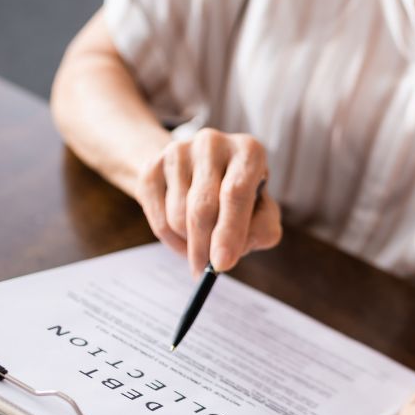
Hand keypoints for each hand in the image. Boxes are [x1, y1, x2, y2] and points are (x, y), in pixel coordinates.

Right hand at [136, 128, 281, 276]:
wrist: (197, 170)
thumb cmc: (239, 196)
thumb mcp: (262, 210)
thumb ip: (262, 230)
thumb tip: (232, 252)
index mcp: (248, 150)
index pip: (236, 193)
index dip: (229, 231)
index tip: (222, 264)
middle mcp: (213, 143)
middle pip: (203, 207)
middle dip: (204, 247)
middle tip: (206, 271)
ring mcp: (178, 151)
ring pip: (178, 216)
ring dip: (189, 243)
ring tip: (202, 243)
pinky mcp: (152, 166)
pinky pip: (157, 217)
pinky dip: (171, 240)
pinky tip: (184, 238)